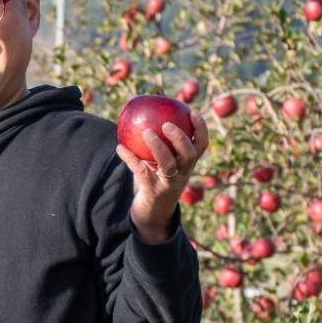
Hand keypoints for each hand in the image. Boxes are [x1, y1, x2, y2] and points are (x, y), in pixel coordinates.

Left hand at [116, 109, 208, 244]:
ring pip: (169, 165)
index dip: (200, 128)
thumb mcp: (160, 160)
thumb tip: (145, 111)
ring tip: (146, 133)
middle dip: (180, 138)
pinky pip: (141, 172)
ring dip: (158, 148)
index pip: (201, 145)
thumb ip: (159, 141)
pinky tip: (119, 147)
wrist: (151, 211)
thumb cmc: (155, 178)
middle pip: (189, 155)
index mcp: (188, 164)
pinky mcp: (153, 192)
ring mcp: (169, 184)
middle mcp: (183, 174)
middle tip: (166, 124)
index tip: (191, 112)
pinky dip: (130, 158)